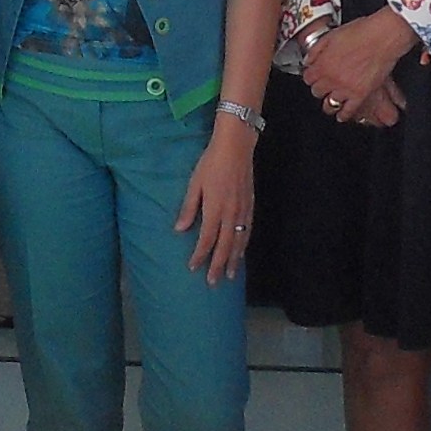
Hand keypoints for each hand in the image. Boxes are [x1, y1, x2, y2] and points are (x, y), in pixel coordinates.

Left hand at [175, 122, 257, 285]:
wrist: (236, 148)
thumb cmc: (211, 163)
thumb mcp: (195, 184)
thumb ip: (189, 208)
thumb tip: (180, 229)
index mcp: (215, 209)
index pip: (207, 239)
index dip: (200, 255)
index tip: (193, 267)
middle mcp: (231, 214)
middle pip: (224, 246)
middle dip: (218, 265)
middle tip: (213, 282)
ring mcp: (243, 211)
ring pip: (239, 242)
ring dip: (234, 260)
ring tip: (230, 275)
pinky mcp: (250, 206)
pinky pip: (248, 232)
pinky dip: (244, 246)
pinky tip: (240, 253)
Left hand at [300, 8, 416, 125]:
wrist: (382, 37)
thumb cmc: (361, 32)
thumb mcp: (331, 35)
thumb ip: (316, 50)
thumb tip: (308, 60)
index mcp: (323, 64)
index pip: (308, 78)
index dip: (311, 76)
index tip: (314, 76)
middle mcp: (332, 79)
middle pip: (317, 92)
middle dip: (320, 88)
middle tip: (324, 86)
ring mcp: (346, 89)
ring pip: (329, 104)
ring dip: (329, 103)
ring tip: (330, 102)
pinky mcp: (361, 95)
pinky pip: (348, 111)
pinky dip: (343, 115)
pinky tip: (342, 115)